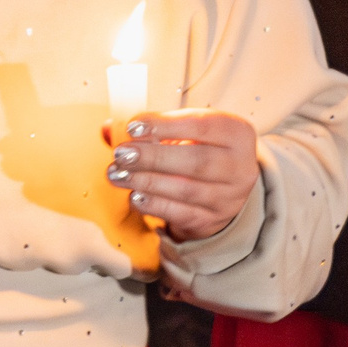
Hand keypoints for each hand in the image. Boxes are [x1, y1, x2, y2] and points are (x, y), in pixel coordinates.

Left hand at [105, 110, 259, 241]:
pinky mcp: (212, 220)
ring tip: (118, 174)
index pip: (202, 126)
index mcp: (237, 133)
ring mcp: (229, 197)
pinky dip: (155, 205)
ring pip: (186, 190)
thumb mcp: (184, 130)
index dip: (166, 126)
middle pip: (196, 161)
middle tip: (121, 154)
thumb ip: (151, 127)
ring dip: (147, 182)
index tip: (133, 126)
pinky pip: (181, 214)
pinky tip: (134, 196)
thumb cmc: (199, 148)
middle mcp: (240, 166)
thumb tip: (107, 128)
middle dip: (154, 157)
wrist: (224, 187)